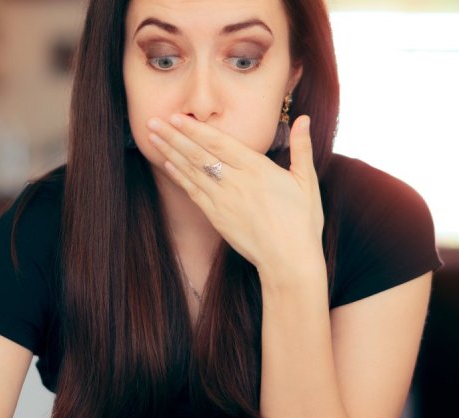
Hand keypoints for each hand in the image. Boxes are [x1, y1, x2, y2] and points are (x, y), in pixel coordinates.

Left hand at [147, 114, 324, 280]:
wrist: (288, 260)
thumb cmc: (301, 222)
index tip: (176, 116)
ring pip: (192, 171)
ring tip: (152, 137)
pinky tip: (168, 164)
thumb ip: (301, 147)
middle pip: (199, 153)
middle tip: (151, 121)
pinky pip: (194, 193)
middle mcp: (236, 182)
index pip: (219, 142)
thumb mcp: (306, 181)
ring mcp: (223, 201)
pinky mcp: (217, 218)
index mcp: (257, 169)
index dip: (195, 128)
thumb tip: (304, 119)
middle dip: (173, 135)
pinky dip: (180, 177)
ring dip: (170, 152)